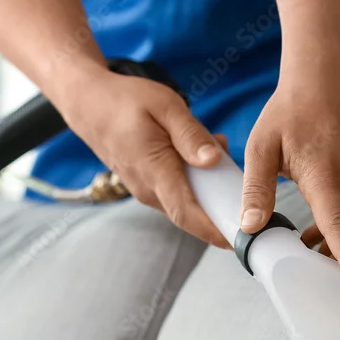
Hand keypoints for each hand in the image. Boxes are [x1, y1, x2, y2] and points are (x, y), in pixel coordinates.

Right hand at [57, 67, 230, 247]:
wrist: (88, 102)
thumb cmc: (125, 100)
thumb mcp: (165, 105)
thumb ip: (190, 134)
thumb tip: (213, 160)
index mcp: (155, 170)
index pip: (188, 213)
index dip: (215, 230)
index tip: (241, 239)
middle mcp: (148, 188)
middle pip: (191, 215)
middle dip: (222, 214)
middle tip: (252, 203)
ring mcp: (145, 190)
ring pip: (185, 204)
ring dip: (210, 194)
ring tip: (228, 167)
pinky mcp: (146, 185)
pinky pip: (176, 193)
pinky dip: (196, 185)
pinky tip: (206, 159)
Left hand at [240, 57, 339, 286]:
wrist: (327, 78)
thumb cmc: (291, 110)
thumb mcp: (262, 147)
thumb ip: (257, 189)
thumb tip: (249, 227)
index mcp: (327, 175)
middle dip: (336, 263)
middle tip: (307, 280)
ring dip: (335, 243)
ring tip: (301, 251)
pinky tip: (314, 229)